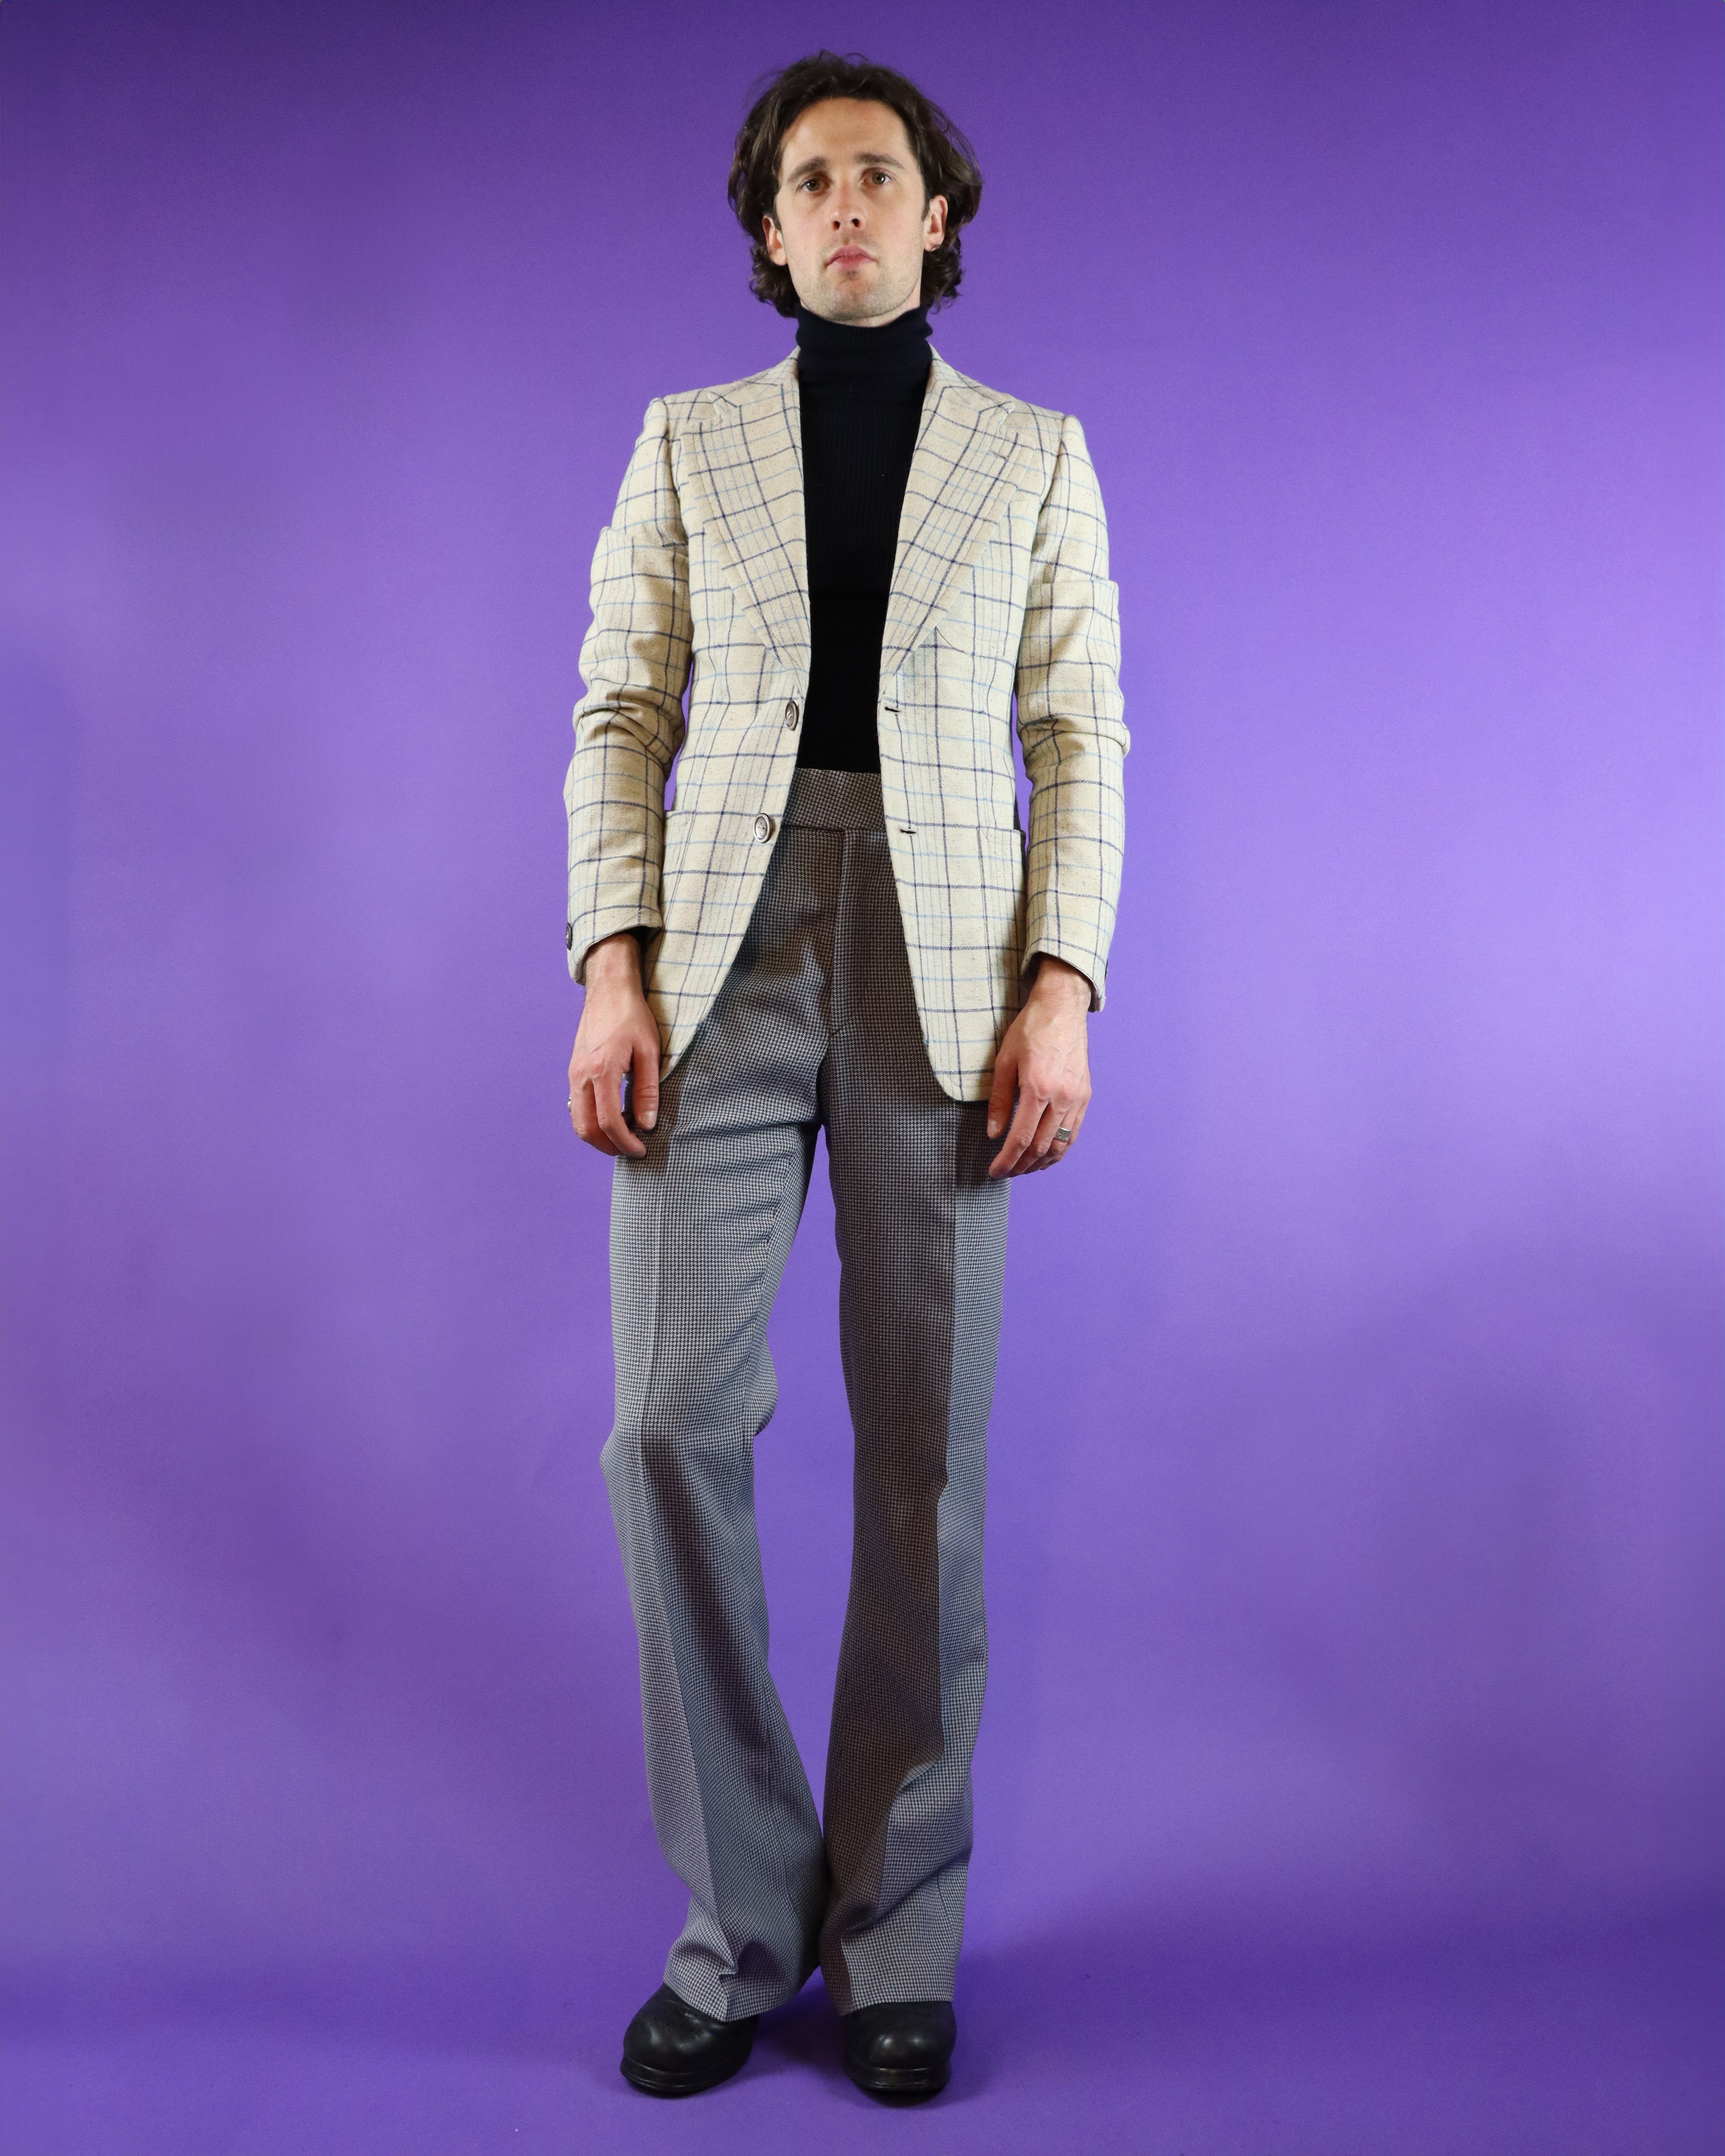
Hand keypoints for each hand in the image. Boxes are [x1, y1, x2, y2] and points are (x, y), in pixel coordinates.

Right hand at [568, 932, 660, 1158]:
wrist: (609, 989)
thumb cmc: (632, 1016)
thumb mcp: (650, 1051)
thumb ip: (647, 1090)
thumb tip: (646, 1124)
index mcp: (602, 1070)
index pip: (608, 1121)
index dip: (625, 1142)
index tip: (641, 1150)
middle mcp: (581, 1075)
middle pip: (586, 1127)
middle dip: (607, 1146)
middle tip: (630, 1150)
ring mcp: (574, 1072)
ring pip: (577, 1119)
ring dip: (597, 1136)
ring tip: (622, 1138)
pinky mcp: (574, 1069)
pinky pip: (577, 1105)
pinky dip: (590, 1120)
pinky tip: (611, 1117)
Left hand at [986, 956, 1092, 1177]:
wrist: (1061, 1009)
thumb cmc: (1029, 1030)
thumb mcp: (1004, 1062)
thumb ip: (999, 1100)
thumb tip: (994, 1134)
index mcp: (1038, 1088)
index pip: (1021, 1138)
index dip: (1007, 1160)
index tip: (995, 1171)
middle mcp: (1061, 1097)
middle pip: (1041, 1147)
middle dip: (1021, 1166)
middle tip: (1006, 1173)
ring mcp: (1077, 1098)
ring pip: (1060, 1144)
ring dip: (1040, 1163)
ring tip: (1023, 1169)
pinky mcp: (1085, 1096)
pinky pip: (1073, 1132)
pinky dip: (1059, 1149)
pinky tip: (1046, 1155)